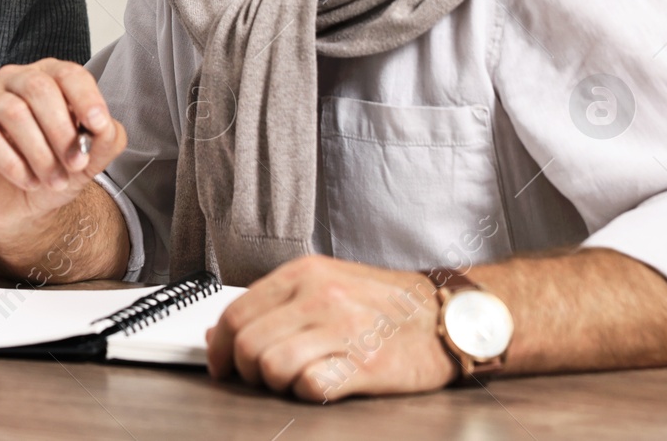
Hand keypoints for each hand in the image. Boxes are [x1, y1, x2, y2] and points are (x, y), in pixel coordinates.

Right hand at [0, 59, 126, 242]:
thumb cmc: (51, 170)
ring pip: (13, 112)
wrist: (17, 207)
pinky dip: (12, 164)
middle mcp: (15, 80)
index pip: (68, 74)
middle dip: (62, 130)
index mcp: (48, 78)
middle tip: (76, 165)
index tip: (98, 125)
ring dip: (40, 153)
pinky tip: (28, 181)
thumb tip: (106, 128)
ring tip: (54, 181)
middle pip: (38, 88)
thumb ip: (103, 141)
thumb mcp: (87, 160)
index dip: (85, 97)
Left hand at [205, 255, 457, 401]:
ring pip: (273, 367)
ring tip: (295, 379)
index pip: (237, 313)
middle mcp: (321, 296)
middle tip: (260, 378)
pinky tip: (322, 384)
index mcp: (304, 274)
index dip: (220, 346)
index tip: (222, 363)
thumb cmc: (384, 303)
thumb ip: (274, 304)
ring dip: (276, 384)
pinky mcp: (367, 364)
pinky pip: (311, 386)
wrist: (446, 314)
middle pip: (248, 344)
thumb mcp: (325, 284)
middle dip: (246, 370)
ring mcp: (345, 329)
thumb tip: (222, 331)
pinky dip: (308, 392)